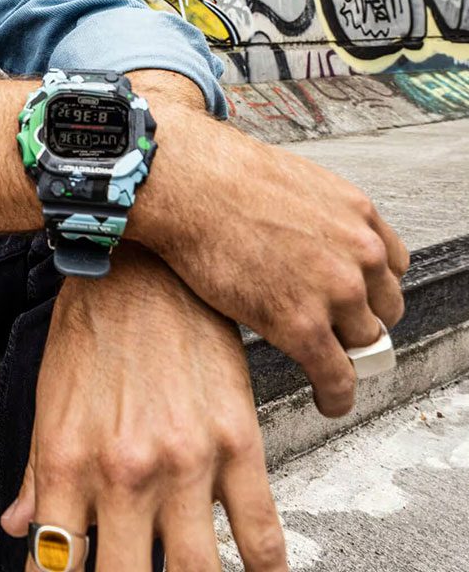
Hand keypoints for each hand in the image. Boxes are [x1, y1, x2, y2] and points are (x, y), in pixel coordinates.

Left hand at [2, 245, 286, 570]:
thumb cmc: (93, 325)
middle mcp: (124, 472)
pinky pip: (260, 531)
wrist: (141, 266)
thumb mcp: (49, 397)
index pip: (57, 561)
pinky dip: (264, 568)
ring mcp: (184, 463)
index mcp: (68, 461)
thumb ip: (37, 472)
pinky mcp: (236, 443)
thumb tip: (19, 527)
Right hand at [127, 73, 409, 417]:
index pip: (391, 265)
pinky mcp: (302, 325)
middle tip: (336, 330)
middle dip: (359, 320)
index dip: (371, 286)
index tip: (357, 298)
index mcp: (356, 214)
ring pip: (362, 342)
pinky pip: (337, 376)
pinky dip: (336, 395)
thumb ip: (315, 215)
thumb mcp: (289, 182)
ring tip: (329, 366)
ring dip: (346, 355)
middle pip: (382, 307)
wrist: (185, 184)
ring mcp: (334, 290)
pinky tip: (327, 400)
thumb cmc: (217, 176)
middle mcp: (358, 252)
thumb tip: (303, 237)